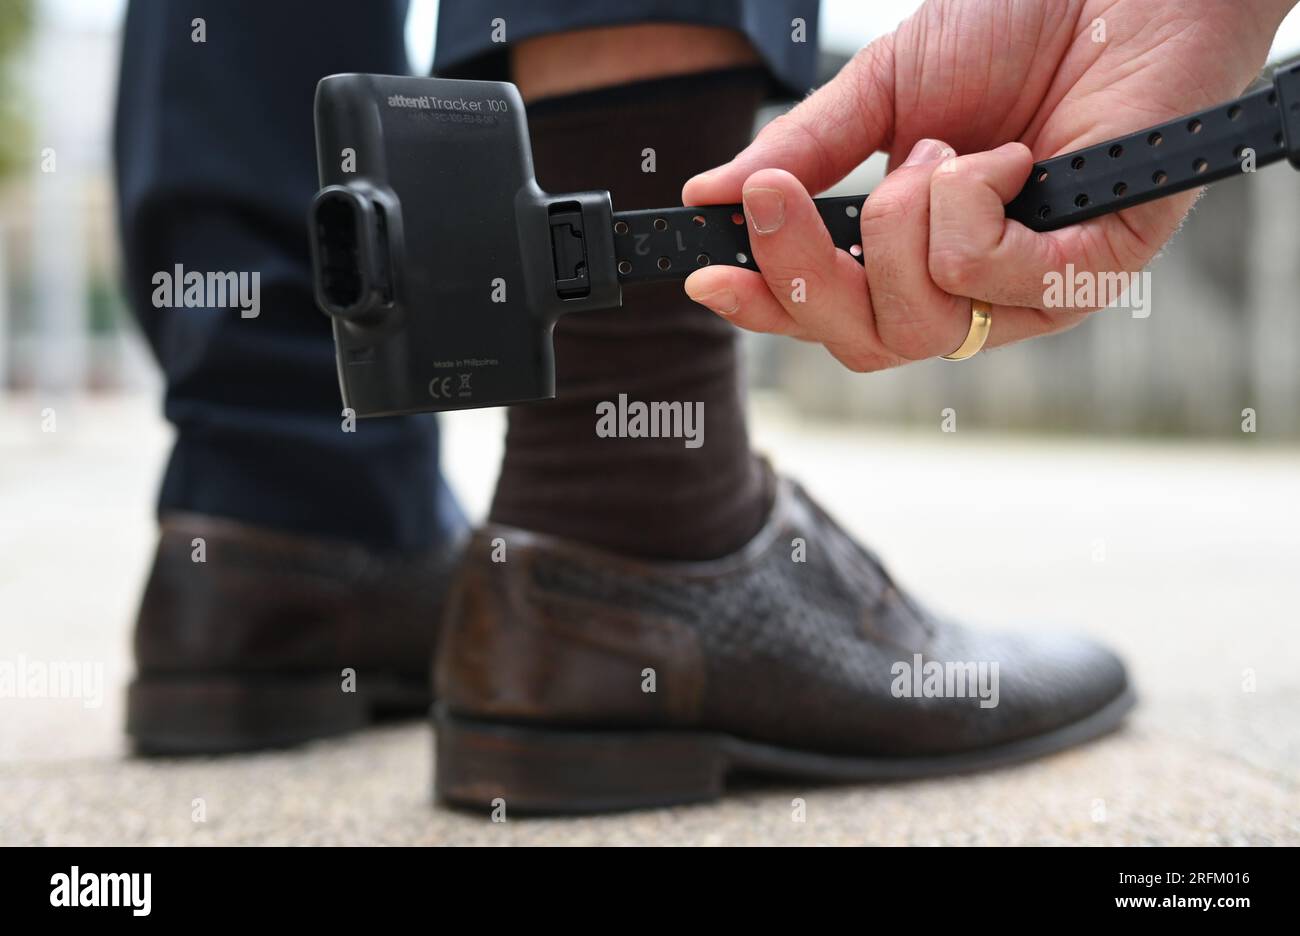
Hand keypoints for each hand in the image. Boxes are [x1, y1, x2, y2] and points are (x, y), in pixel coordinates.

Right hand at [681, 0, 1292, 370]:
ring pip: (918, 322)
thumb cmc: (1017, 29)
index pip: (831, 315)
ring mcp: (1028, 293)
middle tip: (785, 196)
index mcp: (918, 254)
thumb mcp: (883, 88)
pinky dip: (971, 205)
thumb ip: (804, 151)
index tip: (708, 276)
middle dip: (810, 275)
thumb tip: (714, 197)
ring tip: (946, 149)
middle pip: (863, 345)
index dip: (767, 307)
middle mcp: (970, 290)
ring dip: (905, 222)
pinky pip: (983, 278)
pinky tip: (1009, 157)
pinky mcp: (1087, 276)